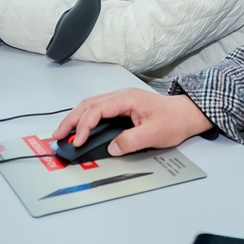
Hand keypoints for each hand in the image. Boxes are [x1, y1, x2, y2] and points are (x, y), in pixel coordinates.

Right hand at [52, 89, 213, 156]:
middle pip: (88, 105)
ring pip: (91, 106)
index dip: (84, 126)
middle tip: (57, 136)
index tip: (77, 141)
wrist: (186, 114)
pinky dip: (85, 119)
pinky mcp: (122, 107)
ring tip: (63, 133)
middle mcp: (121, 96)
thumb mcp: (154, 134)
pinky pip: (98, 110)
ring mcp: (121, 100)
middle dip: (71, 120)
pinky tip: (79, 128)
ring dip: (75, 119)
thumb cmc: (174, 120)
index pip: (97, 109)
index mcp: (127, 99)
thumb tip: (112, 147)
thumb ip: (131, 141)